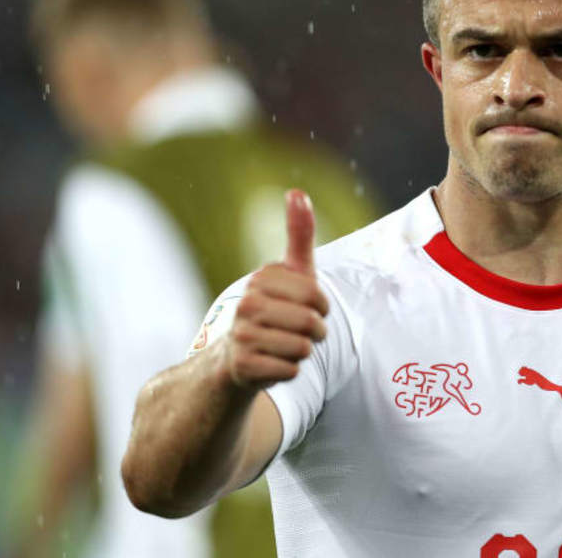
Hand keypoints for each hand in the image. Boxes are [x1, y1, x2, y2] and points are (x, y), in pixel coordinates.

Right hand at [220, 189, 328, 389]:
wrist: (238, 357)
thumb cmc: (277, 309)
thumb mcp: (292, 272)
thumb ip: (299, 233)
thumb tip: (297, 191)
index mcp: (262, 278)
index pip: (318, 296)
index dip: (322, 308)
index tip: (308, 308)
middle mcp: (246, 303)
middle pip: (311, 323)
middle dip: (316, 333)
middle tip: (299, 332)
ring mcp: (241, 334)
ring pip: (303, 348)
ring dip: (303, 352)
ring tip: (285, 347)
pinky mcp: (242, 365)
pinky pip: (291, 370)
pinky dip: (290, 371)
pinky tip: (273, 364)